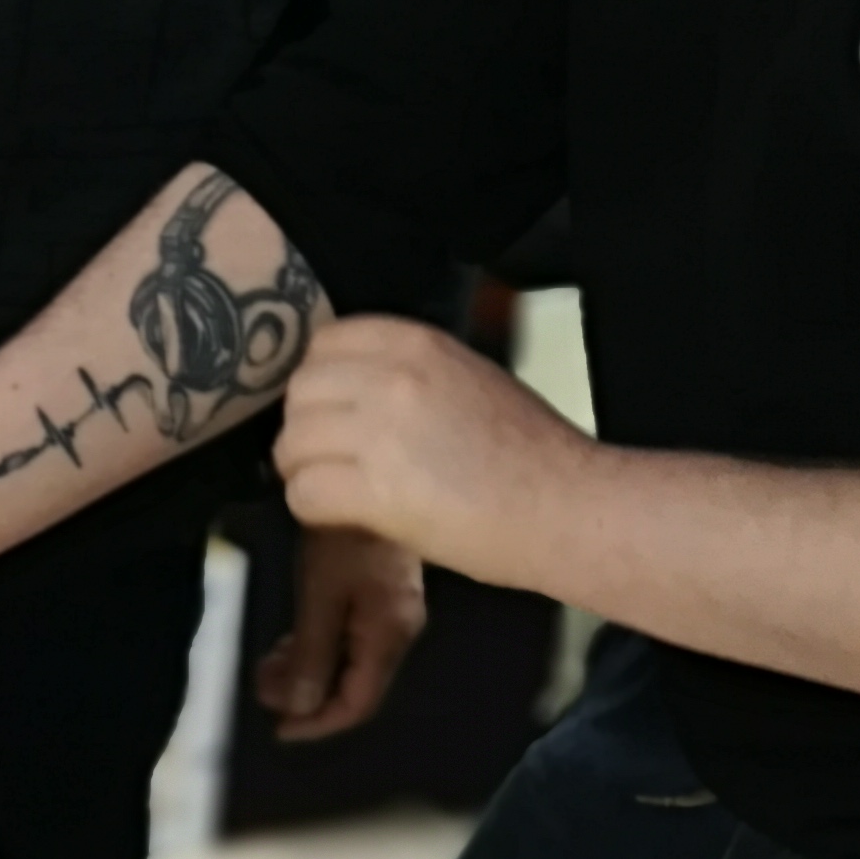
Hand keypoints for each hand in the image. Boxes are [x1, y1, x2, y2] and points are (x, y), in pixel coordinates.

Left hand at [256, 522, 425, 741]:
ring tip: (265, 665)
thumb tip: (299, 707)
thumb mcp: (320, 595)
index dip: (318, 724)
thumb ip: (311, 654)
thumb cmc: (342, 536)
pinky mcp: (380, 592)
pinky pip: (348, 636)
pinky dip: (316, 645)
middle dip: (305, 696)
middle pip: (354, 685)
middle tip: (259, 690)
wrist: (371, 474)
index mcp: (388, 637)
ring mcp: (391, 611)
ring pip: (348, 660)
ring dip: (306, 669)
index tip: (276, 729)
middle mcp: (397, 632)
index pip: (358, 703)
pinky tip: (288, 638)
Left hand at [274, 317, 587, 588]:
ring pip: (292, 444)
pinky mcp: (376, 491)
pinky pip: (304, 493)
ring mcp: (380, 433)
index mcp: (416, 342)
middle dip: (305, 428)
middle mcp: (391, 377)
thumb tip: (352, 392)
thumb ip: (409, 372)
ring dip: (304, 471)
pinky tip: (344, 517)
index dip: (320, 383)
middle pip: (301, 392)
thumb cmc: (531, 449)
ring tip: (335, 491)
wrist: (567, 505)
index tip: (334, 413)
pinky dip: (313, 510)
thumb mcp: (468, 377)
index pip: (325, 343)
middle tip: (329, 459)